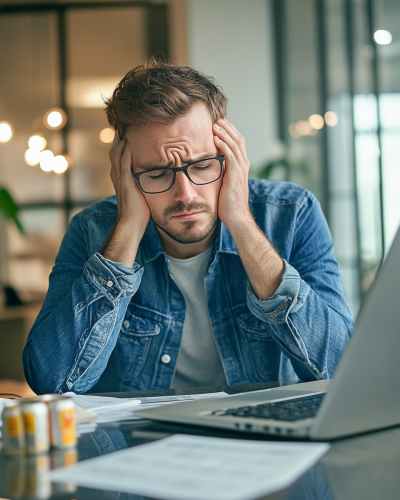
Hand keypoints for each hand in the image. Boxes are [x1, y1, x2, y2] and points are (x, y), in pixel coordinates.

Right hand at [102, 133, 149, 266]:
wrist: (132, 224)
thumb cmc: (140, 211)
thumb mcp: (143, 191)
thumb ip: (146, 181)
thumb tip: (159, 173)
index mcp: (121, 175)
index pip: (121, 152)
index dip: (125, 141)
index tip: (133, 129)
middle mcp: (117, 173)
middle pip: (117, 148)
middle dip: (122, 135)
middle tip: (128, 121)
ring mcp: (119, 176)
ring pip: (117, 151)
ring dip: (122, 137)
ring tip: (127, 124)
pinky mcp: (124, 180)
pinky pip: (123, 160)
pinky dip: (125, 149)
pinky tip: (129, 139)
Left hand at [212, 119, 251, 230]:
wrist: (236, 216)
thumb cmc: (228, 204)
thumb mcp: (224, 183)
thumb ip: (221, 172)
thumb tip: (209, 165)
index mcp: (242, 167)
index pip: (238, 143)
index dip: (229, 133)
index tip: (219, 125)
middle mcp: (244, 165)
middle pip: (238, 139)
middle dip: (228, 128)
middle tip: (217, 119)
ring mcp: (241, 169)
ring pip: (235, 144)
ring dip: (224, 133)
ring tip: (215, 124)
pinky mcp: (236, 174)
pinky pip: (230, 154)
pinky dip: (223, 144)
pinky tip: (215, 138)